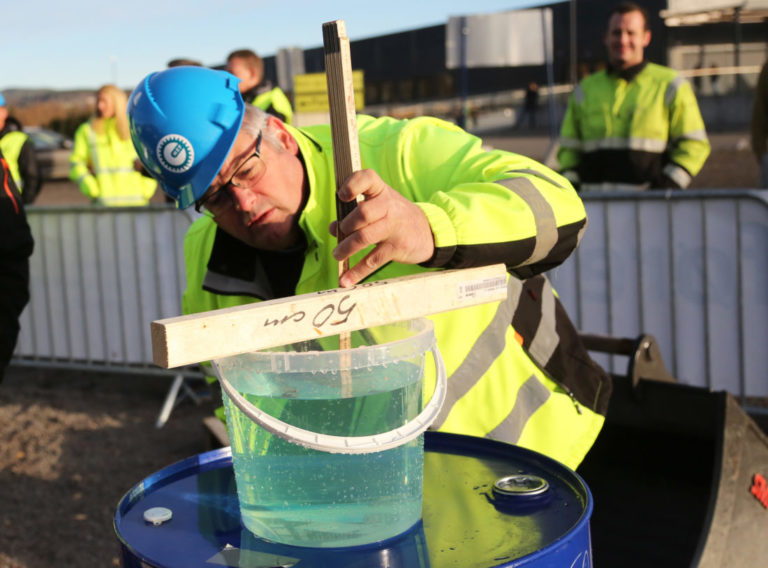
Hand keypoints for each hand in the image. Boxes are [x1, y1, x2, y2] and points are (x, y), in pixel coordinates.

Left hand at [330, 169, 434, 286]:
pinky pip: (372, 260)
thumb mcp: (379, 208)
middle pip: (362, 213)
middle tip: (341, 233)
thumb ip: (355, 214)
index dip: (352, 184)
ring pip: (364, 237)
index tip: (342, 195)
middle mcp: (389, 206)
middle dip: (346, 225)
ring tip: (337, 254)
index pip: (367, 178)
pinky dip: (356, 272)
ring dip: (346, 248)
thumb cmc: (395, 217)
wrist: (428, 232)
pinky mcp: (396, 247)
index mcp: (381, 191)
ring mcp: (394, 227)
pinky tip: (345, 280)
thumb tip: (333, 228)